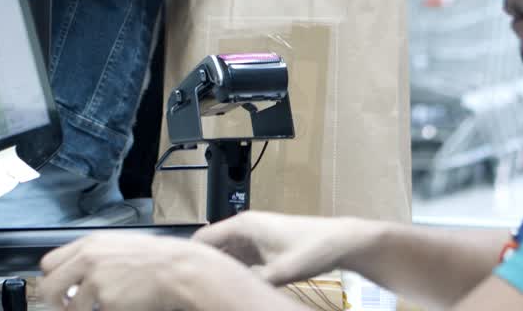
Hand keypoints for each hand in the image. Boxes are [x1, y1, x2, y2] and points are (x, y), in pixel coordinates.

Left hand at [39, 232, 202, 309]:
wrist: (176, 269)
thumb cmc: (153, 258)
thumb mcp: (118, 245)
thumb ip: (92, 255)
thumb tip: (72, 273)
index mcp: (89, 244)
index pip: (49, 264)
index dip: (53, 279)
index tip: (60, 289)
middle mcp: (89, 261)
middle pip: (50, 287)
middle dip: (55, 302)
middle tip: (67, 306)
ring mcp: (97, 282)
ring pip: (72, 309)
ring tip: (103, 304)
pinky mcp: (108, 303)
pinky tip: (122, 304)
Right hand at [191, 211, 371, 285]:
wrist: (339, 241)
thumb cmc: (311, 250)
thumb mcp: (279, 273)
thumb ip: (252, 284)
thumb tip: (232, 296)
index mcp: (242, 226)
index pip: (202, 240)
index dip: (190, 260)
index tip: (183, 281)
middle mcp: (243, 228)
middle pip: (212, 249)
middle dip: (204, 268)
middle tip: (195, 292)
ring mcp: (253, 237)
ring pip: (225, 256)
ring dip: (220, 272)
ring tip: (210, 293)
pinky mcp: (262, 248)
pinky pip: (239, 261)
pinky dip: (234, 273)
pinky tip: (233, 290)